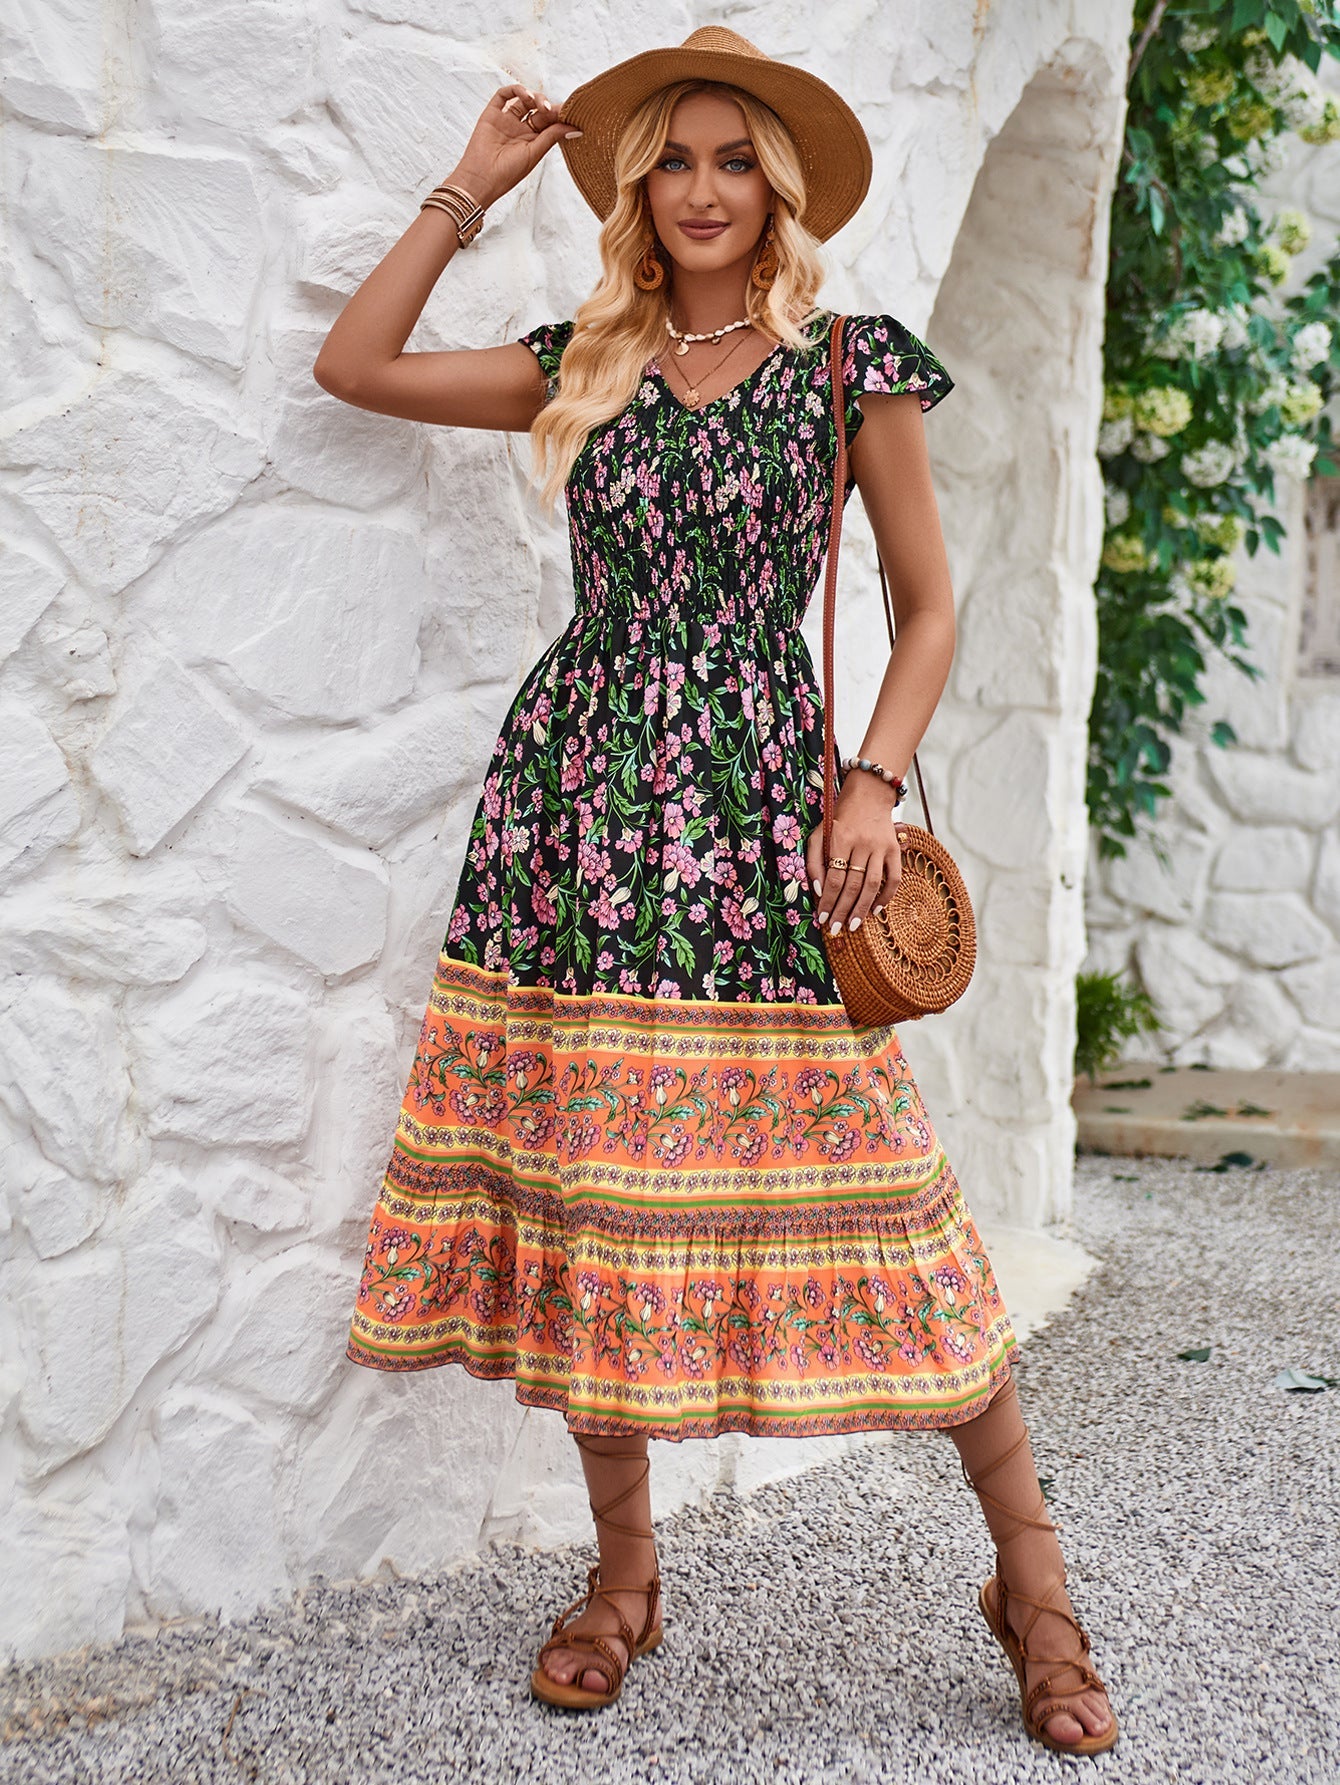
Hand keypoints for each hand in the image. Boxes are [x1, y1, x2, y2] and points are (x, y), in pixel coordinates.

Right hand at [447, 83, 578, 209]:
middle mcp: (519, 129)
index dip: (558, 115)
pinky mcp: (492, 114)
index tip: (569, 112)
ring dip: (534, 97)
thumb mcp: (535, 153)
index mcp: (531, 141)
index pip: (548, 122)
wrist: (482, 178)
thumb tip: (575, 128)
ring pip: (523, 100)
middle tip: (552, 110)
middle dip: (547, 106)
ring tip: (540, 105)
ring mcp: (506, 121)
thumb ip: (552, 136)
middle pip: (537, 109)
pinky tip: (525, 95)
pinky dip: (515, 90)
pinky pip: (503, 95)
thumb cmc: (508, 173)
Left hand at [805, 772, 904, 936]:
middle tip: (836, 929)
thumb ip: (814, 862)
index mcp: (841, 839)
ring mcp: (881, 847)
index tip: (822, 918)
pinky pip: (894, 878)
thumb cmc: (838, 819)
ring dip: (862, 908)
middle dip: (843, 910)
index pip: (834, 878)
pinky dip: (886, 896)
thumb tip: (819, 891)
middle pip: (852, 885)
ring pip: (872, 884)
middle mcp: (862, 843)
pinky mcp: (895, 849)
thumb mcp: (818, 834)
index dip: (828, 901)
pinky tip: (876, 910)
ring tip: (854, 925)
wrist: (868, 796)